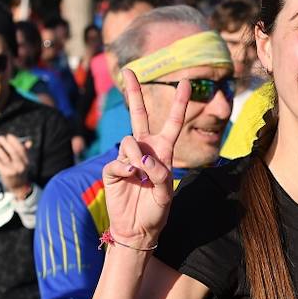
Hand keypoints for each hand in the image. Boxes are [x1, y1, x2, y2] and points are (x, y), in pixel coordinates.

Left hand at [0, 134, 33, 198]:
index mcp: (26, 161)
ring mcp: (13, 170)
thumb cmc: (20, 172)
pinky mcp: (5, 173)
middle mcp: (20, 165)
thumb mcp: (24, 163)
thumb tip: (29, 142)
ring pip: (4, 156)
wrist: (19, 187)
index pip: (21, 149)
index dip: (15, 141)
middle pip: (12, 152)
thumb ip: (25, 152)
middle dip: (5, 143)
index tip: (8, 135)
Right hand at [101, 69, 191, 247]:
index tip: (185, 83)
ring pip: (129, 142)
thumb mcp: (166, 194)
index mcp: (162, 152)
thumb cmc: (156, 211)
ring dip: (138, 159)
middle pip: (138, 115)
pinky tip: (131, 181)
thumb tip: (140, 159)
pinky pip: (118, 162)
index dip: (179, 104)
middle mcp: (144, 150)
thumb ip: (159, 174)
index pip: (171, 123)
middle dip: (134, 92)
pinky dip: (126, 171)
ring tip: (141, 178)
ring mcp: (126, 158)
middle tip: (129, 70)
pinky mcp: (112, 169)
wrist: (138, 229)